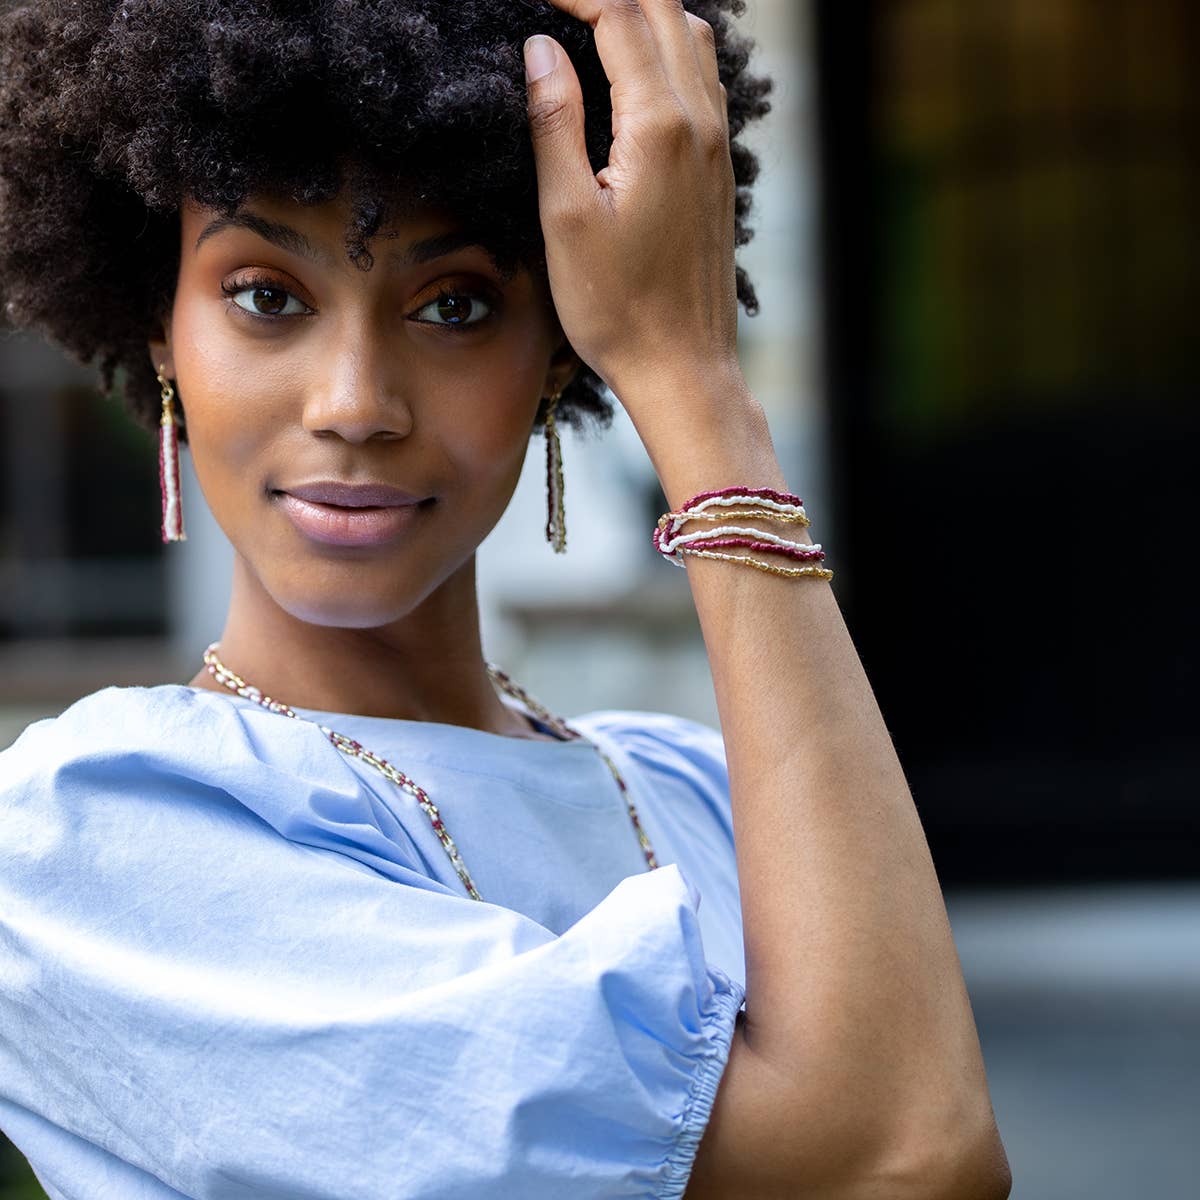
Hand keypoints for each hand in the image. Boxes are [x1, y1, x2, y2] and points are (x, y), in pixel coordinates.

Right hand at [523, 0, 742, 416]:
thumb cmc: (618, 307)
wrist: (681, 366)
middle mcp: (702, 124)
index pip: (620, 16)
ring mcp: (718, 146)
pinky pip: (704, 80)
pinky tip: (636, 71)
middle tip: (561, 3)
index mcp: (661, 128)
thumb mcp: (566, 218)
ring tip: (592, 21)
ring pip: (692, 38)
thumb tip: (540, 47)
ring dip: (645, 12)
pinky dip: (670, 49)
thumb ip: (554, 123)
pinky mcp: (719, 170)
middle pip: (664, 9)